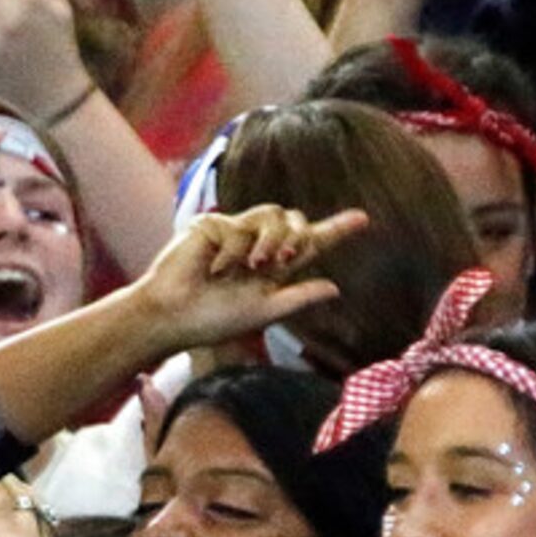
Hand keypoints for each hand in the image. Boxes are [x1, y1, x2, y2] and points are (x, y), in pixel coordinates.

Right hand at [122, 206, 365, 359]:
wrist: (173, 317)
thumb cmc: (212, 321)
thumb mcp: (263, 312)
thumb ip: (298, 298)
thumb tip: (335, 288)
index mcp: (273, 268)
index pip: (309, 245)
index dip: (335, 230)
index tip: (363, 219)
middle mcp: (256, 246)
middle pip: (294, 220)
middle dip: (297, 237)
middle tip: (283, 261)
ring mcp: (234, 232)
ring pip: (272, 216)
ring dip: (270, 242)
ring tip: (253, 266)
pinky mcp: (211, 225)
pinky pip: (237, 228)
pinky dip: (231, 253)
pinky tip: (214, 270)